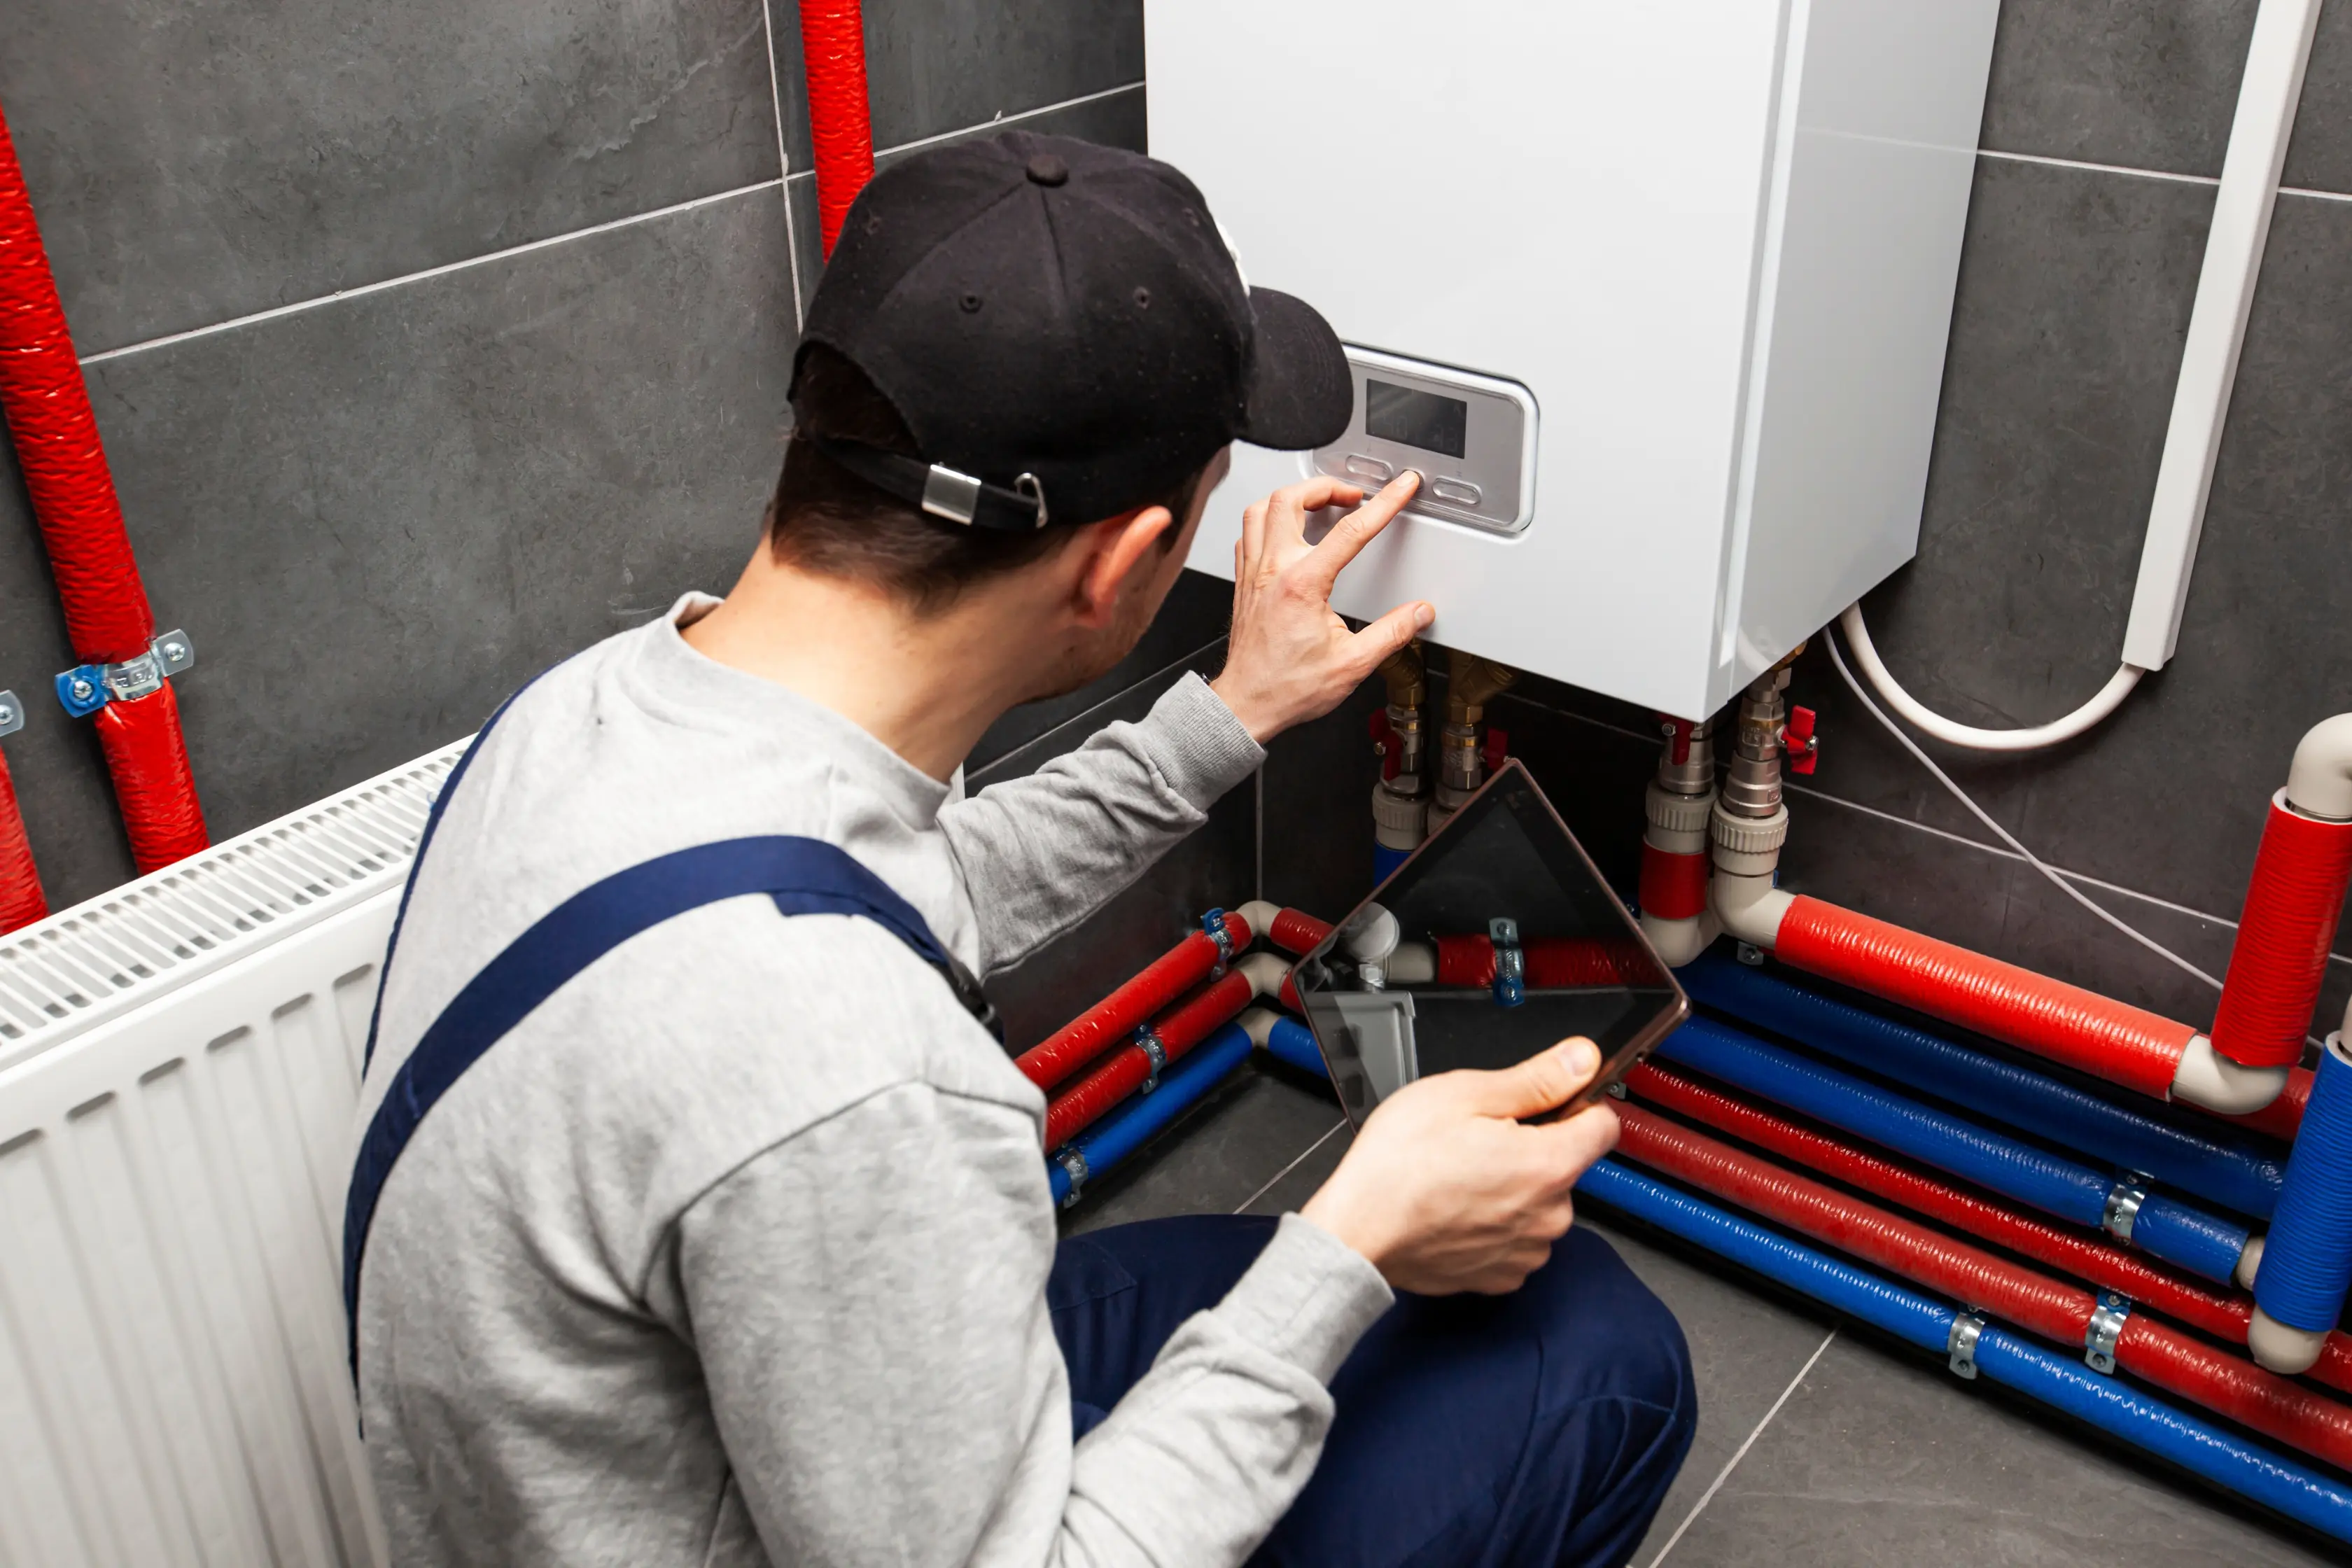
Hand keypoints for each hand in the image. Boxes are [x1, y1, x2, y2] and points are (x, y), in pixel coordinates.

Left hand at [1209, 472, 1434, 743]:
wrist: (1246, 706)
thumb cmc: (1286, 688)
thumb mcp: (1352, 664)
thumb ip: (1391, 633)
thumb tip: (1419, 613)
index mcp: (1302, 585)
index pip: (1350, 530)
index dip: (1384, 503)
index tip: (1400, 488)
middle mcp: (1272, 571)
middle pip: (1290, 499)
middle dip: (1326, 487)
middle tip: (1352, 495)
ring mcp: (1253, 575)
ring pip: (1260, 509)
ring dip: (1291, 497)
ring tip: (1317, 502)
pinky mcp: (1243, 584)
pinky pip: (1248, 534)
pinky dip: (1267, 521)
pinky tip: (1284, 531)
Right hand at [1300, 1039, 1618, 1294]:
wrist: (1356, 1232)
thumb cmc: (1397, 1166)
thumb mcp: (1461, 1095)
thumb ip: (1535, 1079)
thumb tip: (1584, 1059)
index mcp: (1549, 1164)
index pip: (1604, 1125)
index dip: (1576, 1105)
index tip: (1545, 1102)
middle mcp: (1551, 1215)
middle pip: (1565, 1164)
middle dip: (1531, 1146)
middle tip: (1476, 1139)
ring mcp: (1527, 1252)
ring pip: (1539, 1203)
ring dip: (1512, 1188)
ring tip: (1459, 1176)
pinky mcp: (1502, 1277)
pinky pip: (1516, 1239)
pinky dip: (1494, 1224)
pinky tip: (1456, 1208)